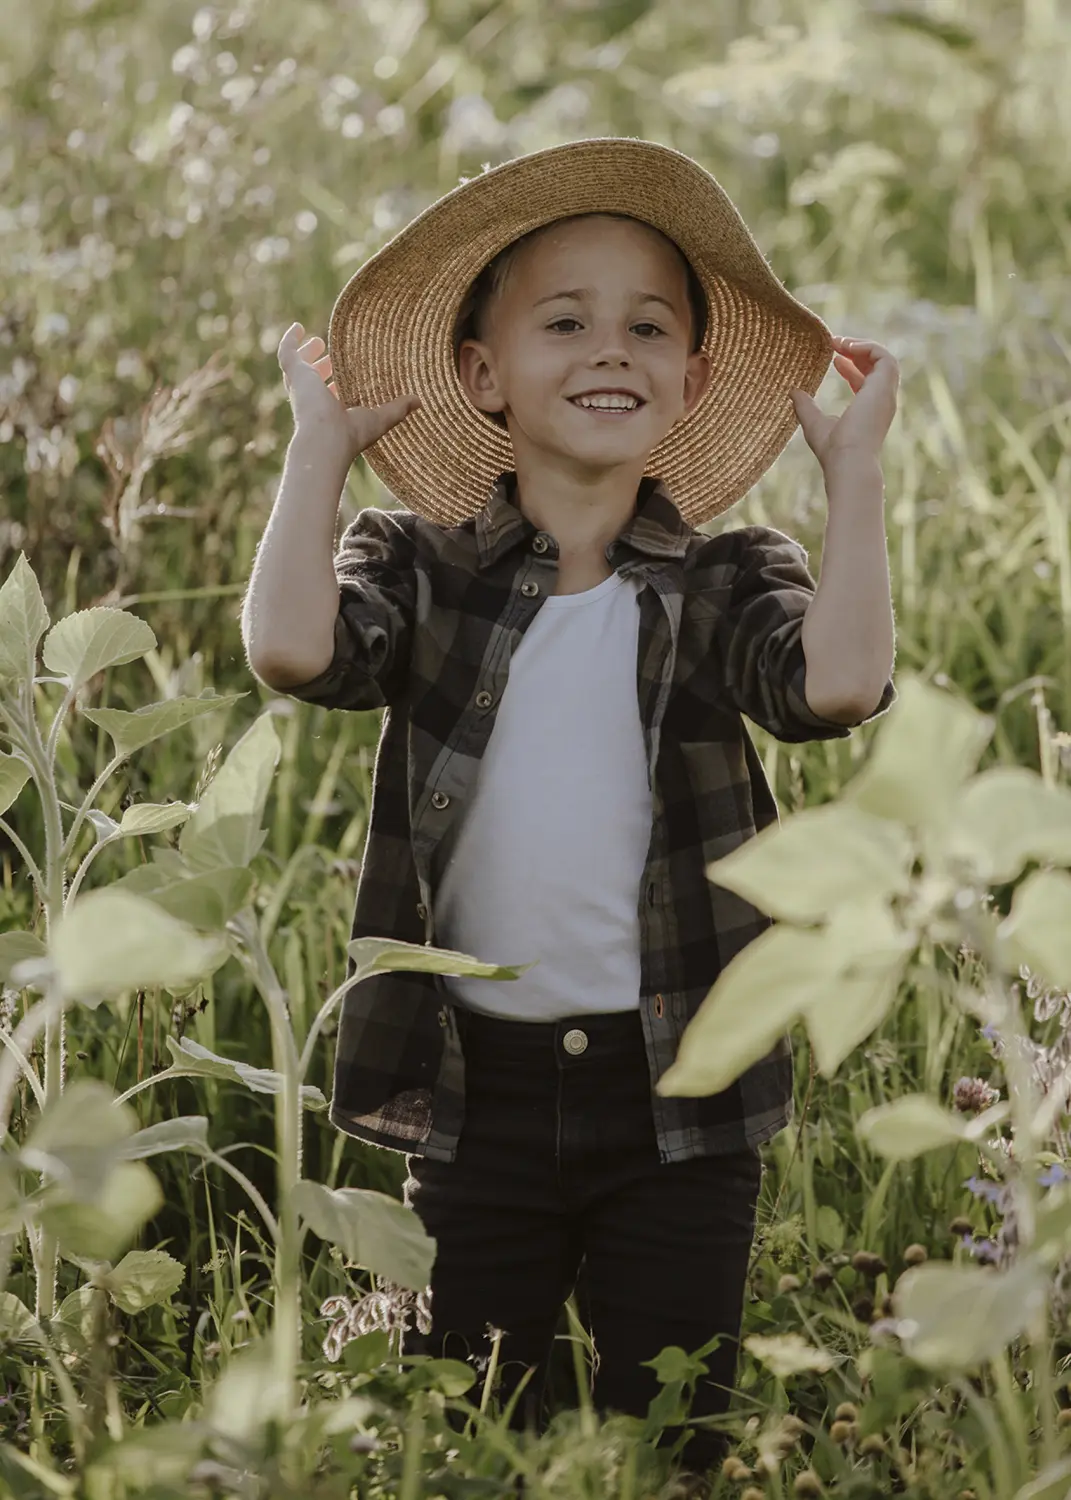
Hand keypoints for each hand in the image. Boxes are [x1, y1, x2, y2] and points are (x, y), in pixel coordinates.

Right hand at [277, 322, 419, 462]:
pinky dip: (290, 340)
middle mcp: (314, 400)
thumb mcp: (379, 419)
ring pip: (299, 367)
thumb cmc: (351, 434)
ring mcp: (303, 387)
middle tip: (330, 355)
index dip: (336, 384)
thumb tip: (419, 401)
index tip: (343, 373)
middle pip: (314, 381)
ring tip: (319, 341)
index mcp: (330, 412)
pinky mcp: (296, 374)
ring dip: (307, 354)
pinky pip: (287, 353)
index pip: (331, 395)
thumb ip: (397, 409)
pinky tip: (298, 327)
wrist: (327, 438)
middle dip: (321, 368)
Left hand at [791, 337, 898, 473]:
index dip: (851, 366)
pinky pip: (884, 357)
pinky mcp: (885, 387)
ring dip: (862, 346)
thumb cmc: (833, 451)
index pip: (865, 382)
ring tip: (839, 342)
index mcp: (868, 411)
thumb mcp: (814, 424)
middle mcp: (881, 402)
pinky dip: (867, 347)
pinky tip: (845, 347)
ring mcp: (885, 394)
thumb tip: (793, 391)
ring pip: (884, 360)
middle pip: (876, 368)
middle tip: (835, 342)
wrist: (848, 461)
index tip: (833, 357)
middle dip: (858, 352)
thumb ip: (805, 407)